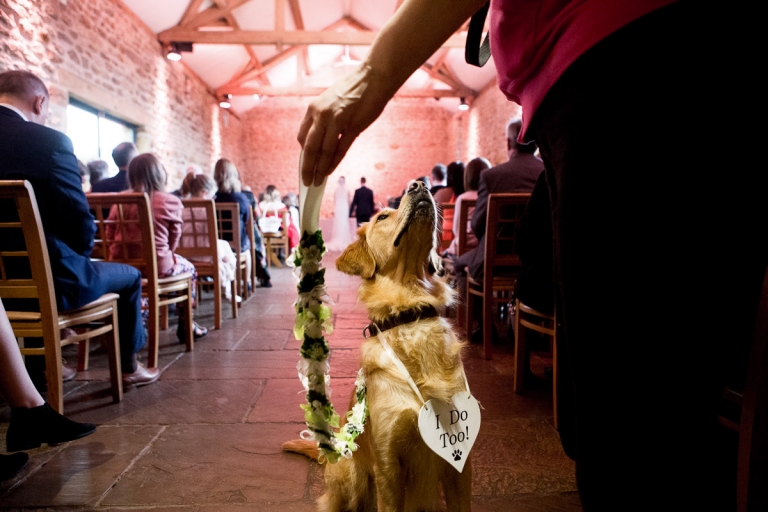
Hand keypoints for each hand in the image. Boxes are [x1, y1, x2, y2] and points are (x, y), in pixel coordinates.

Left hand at [298, 64, 395, 185]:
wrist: (373, 78)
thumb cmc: (354, 91)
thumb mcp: (330, 103)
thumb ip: (323, 120)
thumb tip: (320, 142)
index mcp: (314, 109)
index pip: (302, 137)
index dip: (303, 154)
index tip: (305, 165)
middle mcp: (321, 114)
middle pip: (309, 148)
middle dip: (307, 167)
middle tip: (305, 181)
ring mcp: (336, 121)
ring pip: (324, 151)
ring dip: (320, 169)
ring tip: (317, 181)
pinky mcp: (352, 126)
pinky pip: (340, 149)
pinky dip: (333, 162)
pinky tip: (330, 171)